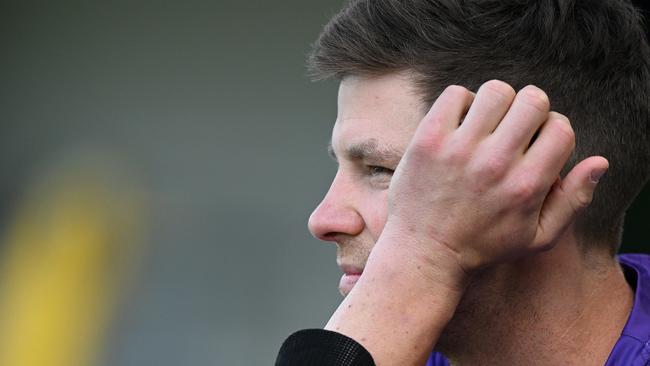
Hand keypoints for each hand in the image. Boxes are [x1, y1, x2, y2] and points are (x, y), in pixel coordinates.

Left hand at [381, 80, 607, 280]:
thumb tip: (600, 162)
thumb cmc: (483, 247)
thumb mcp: (537, 238)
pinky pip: (454, 95)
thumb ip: (573, 201)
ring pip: (496, 91)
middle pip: (533, 100)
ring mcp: (459, 149)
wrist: (423, 253)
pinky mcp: (428, 140)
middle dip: (530, 110)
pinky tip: (461, 124)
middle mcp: (495, 163)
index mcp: (527, 185)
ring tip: (487, 124)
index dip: (554, 130)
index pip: (561, 128)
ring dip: (497, 102)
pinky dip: (461, 103)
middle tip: (514, 129)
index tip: (536, 143)